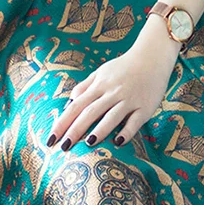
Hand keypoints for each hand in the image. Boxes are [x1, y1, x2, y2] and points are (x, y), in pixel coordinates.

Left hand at [47, 17, 180, 149]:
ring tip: (88, 143)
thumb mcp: (101, 72)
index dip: (63, 122)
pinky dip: (127, 131)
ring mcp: (129, 100)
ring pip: (112, 116)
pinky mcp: (145, 107)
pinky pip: (135, 121)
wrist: (152, 57)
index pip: (76, 105)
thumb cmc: (124, 67)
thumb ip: (85, 86)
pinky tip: (118, 142)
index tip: (51, 138)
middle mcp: (112, 93)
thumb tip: (69, 102)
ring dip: (100, 130)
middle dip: (75, 130)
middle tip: (63, 147)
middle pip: (90, 112)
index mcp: (99, 85)